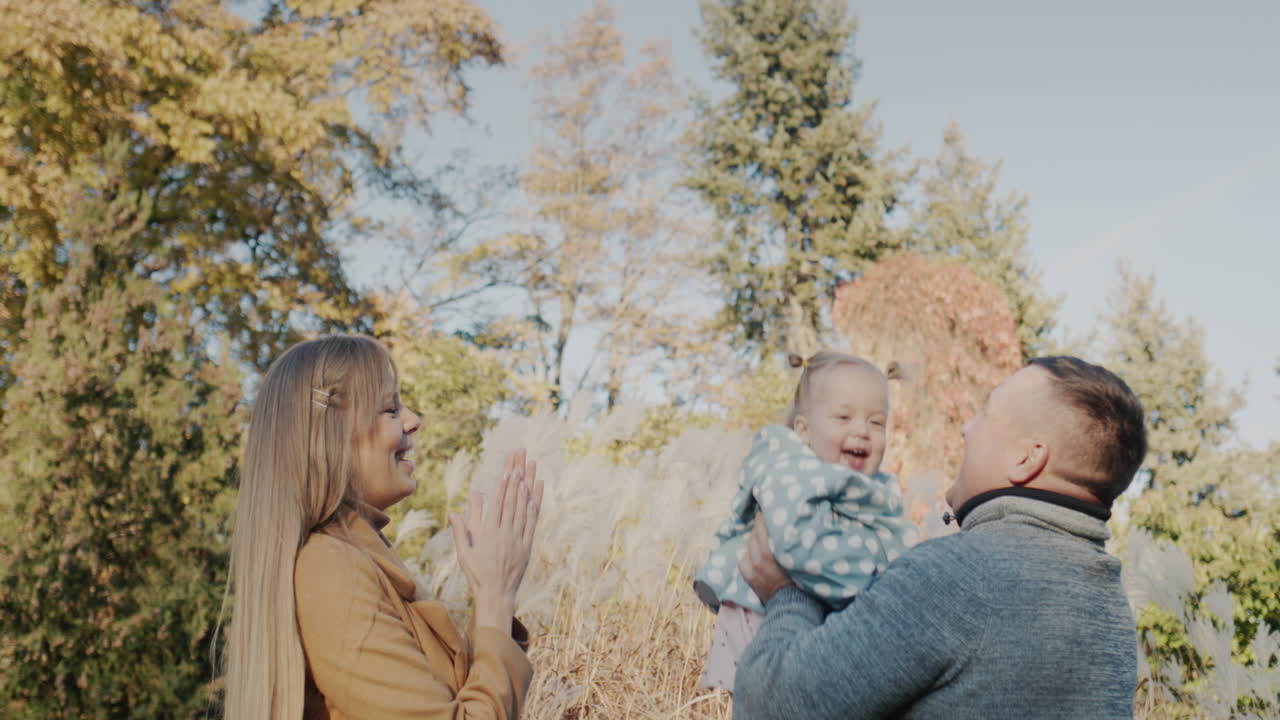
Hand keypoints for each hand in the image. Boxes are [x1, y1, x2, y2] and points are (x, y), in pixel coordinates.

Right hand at [449, 449, 542, 633]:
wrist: (496, 595)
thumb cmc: (476, 573)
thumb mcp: (464, 552)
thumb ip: (460, 530)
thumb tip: (454, 511)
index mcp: (489, 533)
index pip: (498, 504)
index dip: (503, 485)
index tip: (507, 470)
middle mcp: (505, 533)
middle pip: (512, 500)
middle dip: (516, 478)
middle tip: (519, 460)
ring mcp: (518, 539)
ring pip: (523, 508)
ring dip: (526, 487)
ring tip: (529, 469)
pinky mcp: (527, 546)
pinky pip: (532, 522)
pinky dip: (534, 507)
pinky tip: (535, 493)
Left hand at [739, 514, 794, 606]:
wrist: (791, 606)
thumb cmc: (801, 582)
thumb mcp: (799, 560)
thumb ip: (791, 545)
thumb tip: (789, 529)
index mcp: (771, 553)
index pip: (763, 529)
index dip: (763, 517)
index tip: (765, 509)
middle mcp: (759, 559)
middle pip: (755, 535)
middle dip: (759, 526)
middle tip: (764, 518)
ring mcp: (752, 568)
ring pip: (749, 545)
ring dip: (754, 540)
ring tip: (761, 536)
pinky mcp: (748, 576)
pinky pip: (744, 559)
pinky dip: (749, 554)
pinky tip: (755, 553)